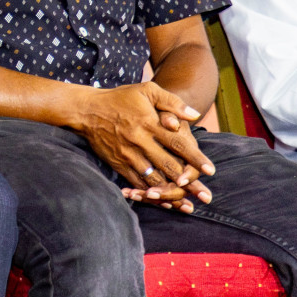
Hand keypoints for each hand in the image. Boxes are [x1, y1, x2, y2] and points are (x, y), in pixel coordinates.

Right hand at [72, 82, 213, 212]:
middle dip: (189, 183)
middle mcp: (140, 141)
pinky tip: (162, 202)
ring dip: (172, 193)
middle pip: (169, 166)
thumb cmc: (119, 98)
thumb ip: (171, 101)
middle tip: (206, 196)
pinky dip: (150, 193)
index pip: (178, 143)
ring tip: (187, 205)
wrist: (85, 110)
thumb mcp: (146, 90)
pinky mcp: (118, 163)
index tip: (211, 170)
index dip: (195, 158)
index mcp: (150, 123)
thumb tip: (195, 114)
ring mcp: (128, 154)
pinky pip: (136, 182)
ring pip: (153, 178)